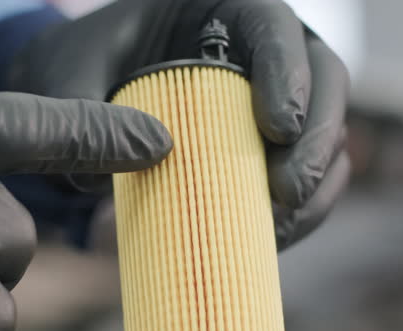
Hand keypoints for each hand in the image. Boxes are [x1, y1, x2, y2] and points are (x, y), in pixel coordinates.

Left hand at [9, 0, 350, 248]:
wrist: (97, 88)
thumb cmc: (91, 64)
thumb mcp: (73, 69)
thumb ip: (80, 107)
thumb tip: (99, 180)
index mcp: (226, 10)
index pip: (274, 27)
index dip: (289, 73)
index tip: (278, 127)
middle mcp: (265, 51)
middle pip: (325, 81)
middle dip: (317, 140)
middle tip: (287, 192)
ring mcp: (279, 100)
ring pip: (329, 133)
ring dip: (319, 183)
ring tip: (281, 225)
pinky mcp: (277, 149)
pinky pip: (311, 175)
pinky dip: (302, 211)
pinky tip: (274, 236)